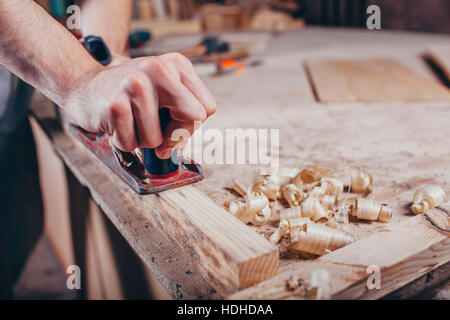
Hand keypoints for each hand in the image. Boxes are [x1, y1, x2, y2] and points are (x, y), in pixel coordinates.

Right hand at [63, 53, 215, 158]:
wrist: (82, 85)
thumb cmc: (127, 95)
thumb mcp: (162, 93)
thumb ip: (182, 114)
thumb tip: (183, 144)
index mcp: (176, 65)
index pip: (207, 108)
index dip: (191, 125)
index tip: (173, 125)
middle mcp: (159, 69)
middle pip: (194, 118)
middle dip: (175, 136)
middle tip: (158, 135)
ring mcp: (136, 85)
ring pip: (157, 140)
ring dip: (142, 140)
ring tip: (130, 122)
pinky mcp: (115, 104)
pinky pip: (131, 144)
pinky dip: (123, 142)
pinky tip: (115, 124)